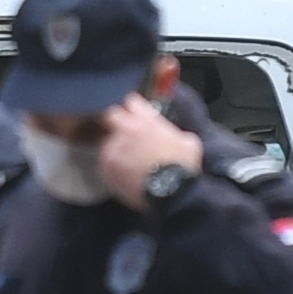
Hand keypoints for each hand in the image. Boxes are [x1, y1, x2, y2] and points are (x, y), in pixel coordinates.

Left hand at [94, 94, 203, 208]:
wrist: (171, 191)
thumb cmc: (183, 166)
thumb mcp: (189, 143)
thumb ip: (176, 134)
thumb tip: (177, 138)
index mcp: (146, 120)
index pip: (131, 102)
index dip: (133, 108)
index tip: (135, 114)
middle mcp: (126, 130)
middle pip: (111, 115)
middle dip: (116, 122)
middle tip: (123, 132)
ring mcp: (114, 149)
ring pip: (106, 141)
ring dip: (115, 147)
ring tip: (126, 160)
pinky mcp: (107, 168)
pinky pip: (104, 163)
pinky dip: (111, 166)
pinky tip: (123, 173)